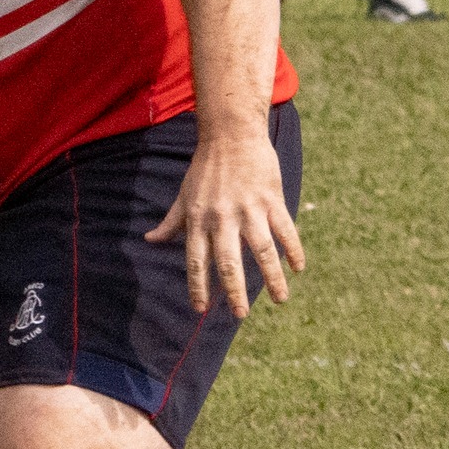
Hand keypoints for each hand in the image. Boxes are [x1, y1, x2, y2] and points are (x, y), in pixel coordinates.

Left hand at [145, 123, 304, 317]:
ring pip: (263, 251)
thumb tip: (150, 240)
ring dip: (273, 278)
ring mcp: (250, 209)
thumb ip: (171, 222)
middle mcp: (223, 218)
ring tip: (279, 300)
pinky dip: (294, 250)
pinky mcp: (272, 199)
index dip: (197, 286)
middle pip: (229, 262)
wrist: (231, 134)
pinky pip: (285, 230)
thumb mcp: (183, 195)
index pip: (197, 260)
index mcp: (199, 219)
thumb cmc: (205, 168)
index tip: (200, 309)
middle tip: (240, 314)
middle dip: (234, 291)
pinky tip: (298, 269)